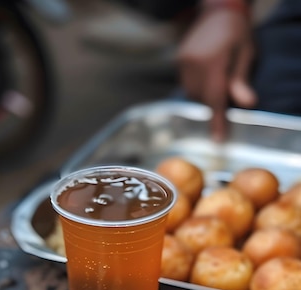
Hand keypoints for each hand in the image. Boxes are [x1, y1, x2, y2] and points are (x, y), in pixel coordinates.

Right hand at [176, 8, 256, 140]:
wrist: (218, 12)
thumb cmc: (237, 34)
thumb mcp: (246, 54)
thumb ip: (242, 80)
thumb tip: (247, 104)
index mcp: (214, 61)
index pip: (215, 98)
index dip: (217, 121)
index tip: (217, 140)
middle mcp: (195, 62)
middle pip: (202, 98)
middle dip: (214, 102)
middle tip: (225, 93)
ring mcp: (184, 61)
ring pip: (192, 93)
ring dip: (204, 95)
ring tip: (215, 80)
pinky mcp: (178, 61)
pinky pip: (187, 84)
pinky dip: (197, 87)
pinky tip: (206, 75)